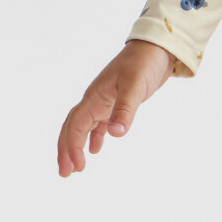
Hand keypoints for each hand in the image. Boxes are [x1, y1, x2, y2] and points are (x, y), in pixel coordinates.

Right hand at [57, 41, 174, 176]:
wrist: (156, 48)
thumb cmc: (144, 63)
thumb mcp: (135, 86)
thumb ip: (125, 109)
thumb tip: (116, 134)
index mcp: (94, 96)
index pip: (75, 124)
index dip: (72, 146)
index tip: (76, 167)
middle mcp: (95, 99)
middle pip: (72, 127)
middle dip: (66, 150)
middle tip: (65, 173)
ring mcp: (104, 100)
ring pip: (83, 126)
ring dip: (77, 146)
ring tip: (76, 167)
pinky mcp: (115, 102)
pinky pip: (98, 122)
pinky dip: (95, 136)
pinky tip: (96, 149)